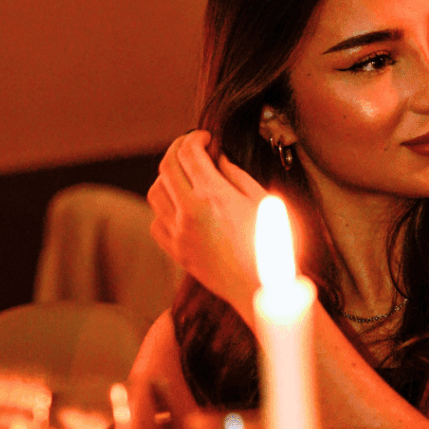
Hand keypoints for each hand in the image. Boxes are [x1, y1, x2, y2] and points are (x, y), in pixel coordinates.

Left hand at [148, 130, 267, 322]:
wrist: (263, 289)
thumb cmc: (273, 245)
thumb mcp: (262, 201)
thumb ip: (235, 175)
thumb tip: (217, 158)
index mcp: (214, 196)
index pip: (189, 152)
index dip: (195, 138)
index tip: (205, 138)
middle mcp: (190, 213)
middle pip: (166, 166)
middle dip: (178, 150)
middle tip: (191, 148)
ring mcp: (179, 234)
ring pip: (155, 192)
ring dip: (168, 178)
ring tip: (186, 178)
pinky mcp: (177, 253)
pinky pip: (156, 222)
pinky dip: (164, 209)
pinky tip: (181, 208)